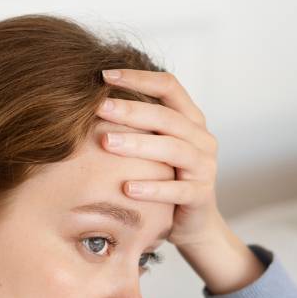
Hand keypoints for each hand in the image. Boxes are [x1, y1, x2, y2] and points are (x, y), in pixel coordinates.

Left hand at [95, 68, 224, 248]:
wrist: (194, 222)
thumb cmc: (166, 178)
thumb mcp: (155, 147)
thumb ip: (137, 125)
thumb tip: (90, 99)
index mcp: (191, 120)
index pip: (169, 86)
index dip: (139, 77)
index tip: (105, 75)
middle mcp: (202, 139)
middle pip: (168, 117)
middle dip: (131, 111)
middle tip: (99, 107)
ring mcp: (205, 167)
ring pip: (174, 150)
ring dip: (138, 145)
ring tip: (107, 143)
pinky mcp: (201, 196)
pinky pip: (177, 190)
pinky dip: (152, 188)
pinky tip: (126, 188)